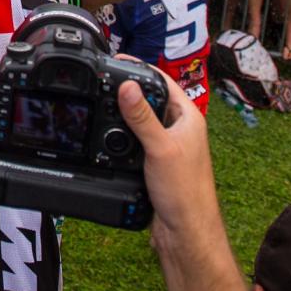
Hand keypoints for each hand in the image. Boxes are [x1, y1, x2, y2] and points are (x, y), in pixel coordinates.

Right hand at [116, 65, 225, 271]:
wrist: (185, 231)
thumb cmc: (185, 192)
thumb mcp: (160, 148)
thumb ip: (142, 117)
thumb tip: (127, 86)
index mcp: (188, 118)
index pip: (162, 81)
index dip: (140, 68)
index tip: (117, 60)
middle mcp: (179, 128)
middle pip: (150, 98)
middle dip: (128, 90)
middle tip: (103, 81)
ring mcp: (168, 145)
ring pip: (141, 120)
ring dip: (124, 114)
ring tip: (102, 105)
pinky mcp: (156, 161)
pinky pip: (136, 140)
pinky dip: (122, 135)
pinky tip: (108, 137)